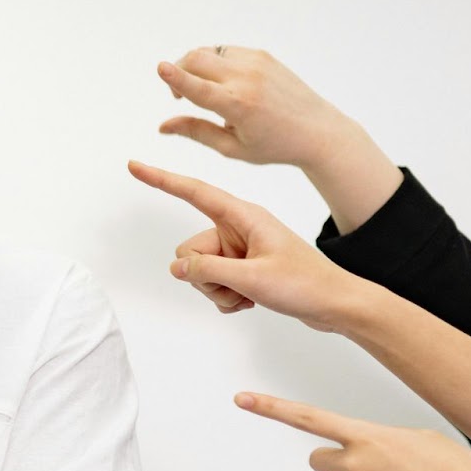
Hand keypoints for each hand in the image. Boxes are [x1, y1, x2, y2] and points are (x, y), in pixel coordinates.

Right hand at [128, 161, 366, 329]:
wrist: (335, 304)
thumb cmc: (305, 283)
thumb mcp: (252, 278)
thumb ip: (208, 271)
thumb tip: (177, 267)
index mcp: (244, 217)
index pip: (194, 193)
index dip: (162, 180)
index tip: (135, 166)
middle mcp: (238, 230)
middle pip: (191, 249)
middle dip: (204, 276)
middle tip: (236, 286)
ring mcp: (240, 250)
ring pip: (200, 271)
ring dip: (218, 290)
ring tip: (249, 294)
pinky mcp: (243, 268)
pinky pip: (214, 284)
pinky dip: (227, 298)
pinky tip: (250, 300)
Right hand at [155, 46, 366, 170]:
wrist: (316, 129)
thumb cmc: (274, 144)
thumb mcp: (231, 147)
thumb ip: (195, 132)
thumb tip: (163, 126)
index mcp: (238, 105)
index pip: (198, 87)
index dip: (175, 78)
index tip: (159, 68)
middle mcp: (247, 78)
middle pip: (197, 59)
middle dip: (178, 72)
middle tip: (179, 95)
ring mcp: (256, 62)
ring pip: (209, 52)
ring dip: (194, 66)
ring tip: (201, 89)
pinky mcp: (262, 55)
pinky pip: (226, 51)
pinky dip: (214, 63)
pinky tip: (222, 82)